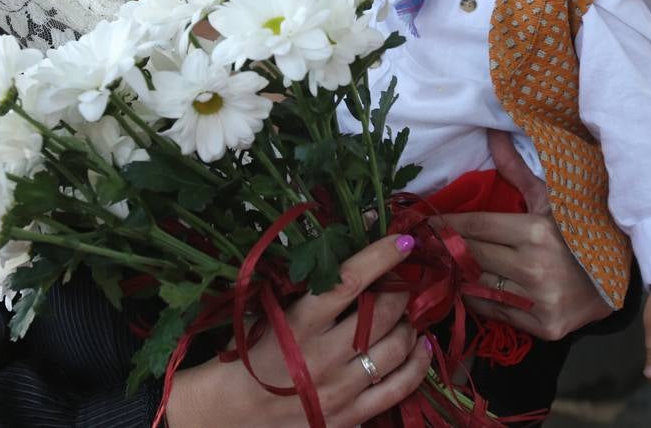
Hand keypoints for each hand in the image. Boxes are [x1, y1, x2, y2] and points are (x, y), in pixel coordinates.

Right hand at [166, 234, 431, 427]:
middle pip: (384, 313)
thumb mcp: (267, 312)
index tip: (404, 241)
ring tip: (406, 316)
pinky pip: (399, 388)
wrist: (229, 413)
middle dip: (402, 291)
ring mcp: (339, 390)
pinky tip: (421, 347)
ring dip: (410, 325)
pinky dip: (417, 364)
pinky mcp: (350, 416)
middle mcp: (322, 356)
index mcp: (298, 324)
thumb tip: (342, 252)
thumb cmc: (247, 355)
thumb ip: (304, 287)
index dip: (383, 256)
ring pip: (397, 348)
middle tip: (403, 282)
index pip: (349, 281)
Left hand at [437, 130, 612, 341]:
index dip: (449, 223)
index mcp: (536, 232)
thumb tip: (493, 131)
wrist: (615, 283)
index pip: (478, 226)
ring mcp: (539, 301)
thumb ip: (516, 169)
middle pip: (472, 255)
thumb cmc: (576, 234)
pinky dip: (477, 299)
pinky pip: (493, 312)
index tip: (428, 222)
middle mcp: (536, 268)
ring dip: (458, 275)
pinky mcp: (543, 327)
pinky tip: (468, 287)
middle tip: (426, 244)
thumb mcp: (548, 200)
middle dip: (448, 248)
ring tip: (444, 264)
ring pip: (477, 287)